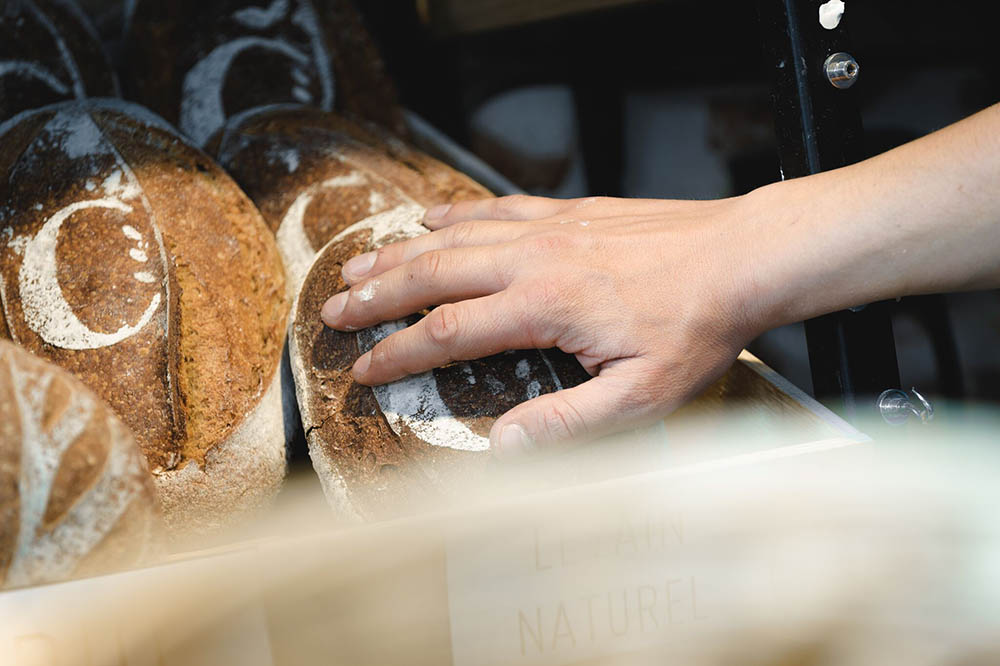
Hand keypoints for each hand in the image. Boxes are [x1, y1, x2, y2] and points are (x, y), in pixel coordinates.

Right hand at [320, 193, 764, 457]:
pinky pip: (497, 206)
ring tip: (358, 264)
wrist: (742, 258)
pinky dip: (456, 213)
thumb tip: (502, 448)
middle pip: (433, 274)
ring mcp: (549, 228)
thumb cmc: (696, 328)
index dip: (397, 353)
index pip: (447, 332)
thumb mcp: (641, 396)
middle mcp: (534, 259)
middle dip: (377, 295)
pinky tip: (431, 217)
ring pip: (455, 237)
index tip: (361, 368)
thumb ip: (567, 423)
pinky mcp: (569, 211)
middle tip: (333, 308)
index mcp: (543, 307)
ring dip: (401, 252)